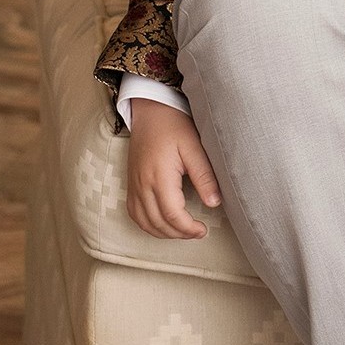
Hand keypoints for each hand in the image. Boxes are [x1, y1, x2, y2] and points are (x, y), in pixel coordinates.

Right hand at [126, 101, 221, 239]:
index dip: (188, 228)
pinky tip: (163, 224)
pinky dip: (148, 225)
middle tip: (197, 232)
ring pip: (145, 223)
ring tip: (184, 230)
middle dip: (179, 233)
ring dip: (164, 233)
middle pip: (158, 223)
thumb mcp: (194, 146)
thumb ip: (204, 175)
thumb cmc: (174, 124)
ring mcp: (133, 186)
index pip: (172, 214)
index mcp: (159, 176)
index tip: (203, 230)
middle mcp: (142, 185)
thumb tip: (215, 203)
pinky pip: (135, 214)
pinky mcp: (130, 184)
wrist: (150, 110)